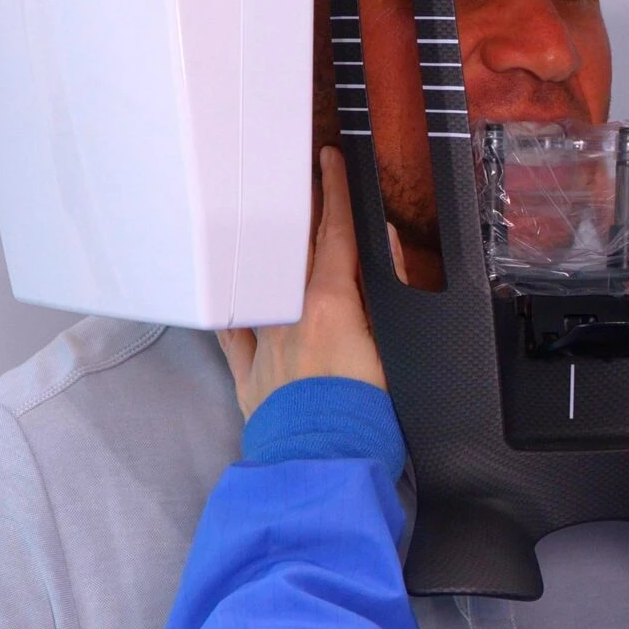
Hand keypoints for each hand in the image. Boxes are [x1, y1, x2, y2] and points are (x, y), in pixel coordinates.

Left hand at [218, 146, 386, 420]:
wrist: (324, 468)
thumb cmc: (367, 418)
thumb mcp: (396, 347)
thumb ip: (387, 293)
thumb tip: (383, 248)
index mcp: (330, 304)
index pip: (335, 234)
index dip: (335, 193)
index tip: (330, 160)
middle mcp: (289, 316)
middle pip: (294, 252)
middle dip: (302, 215)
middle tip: (304, 182)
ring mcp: (264, 346)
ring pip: (264, 285)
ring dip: (272, 257)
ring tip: (278, 235)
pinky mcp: (250, 379)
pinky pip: (234, 334)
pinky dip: (236, 309)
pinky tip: (231, 296)